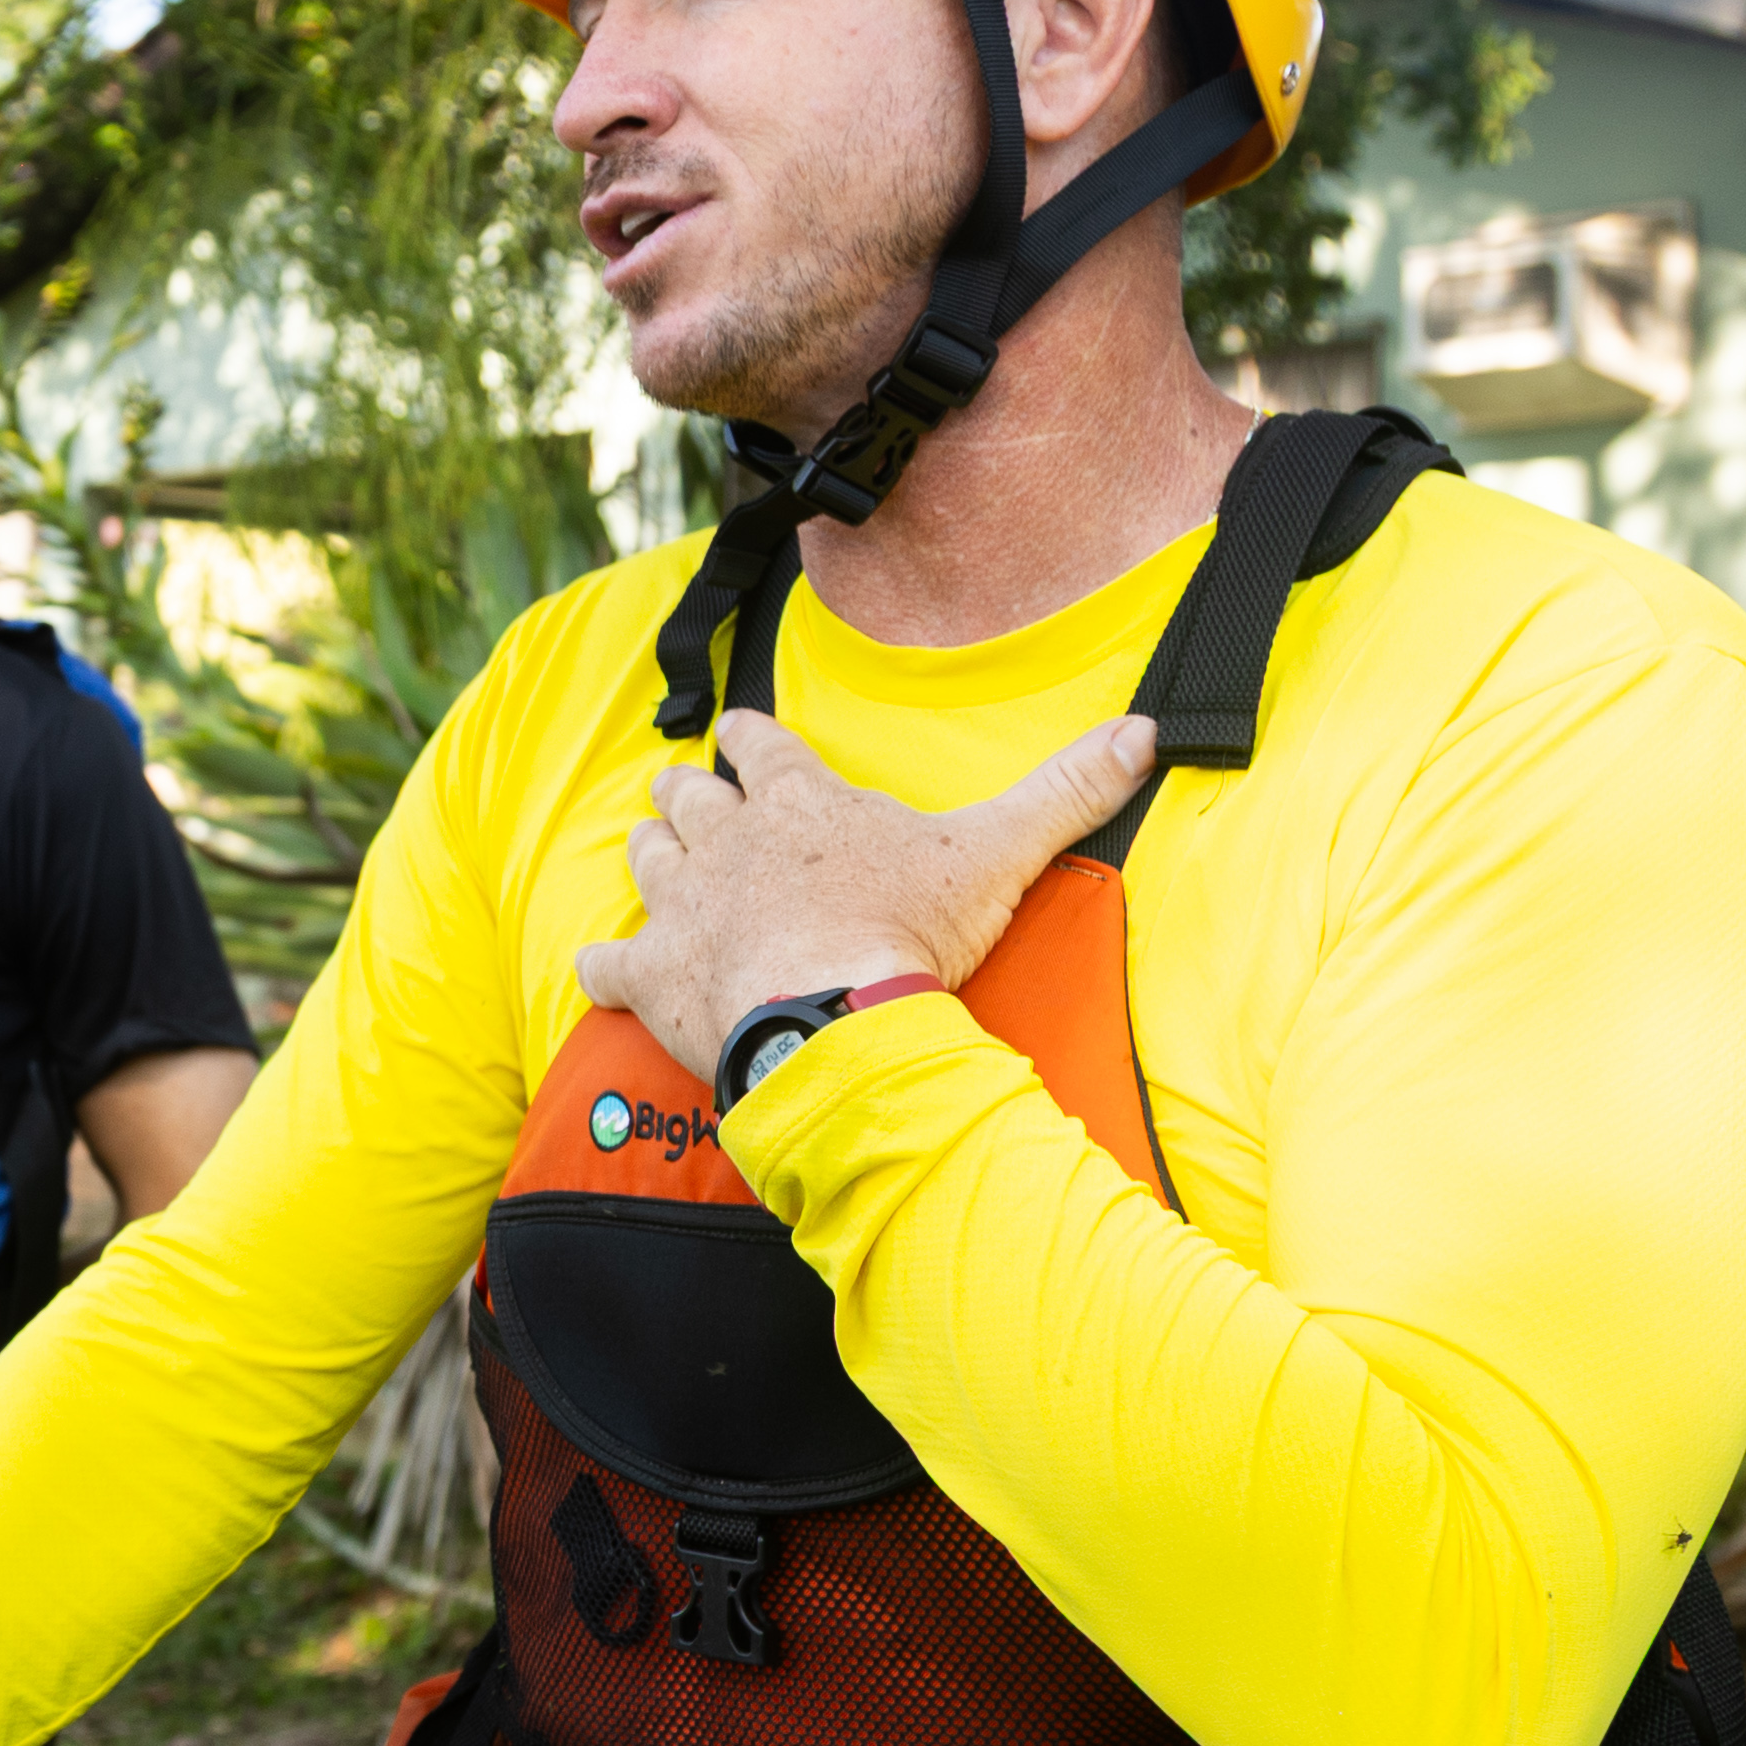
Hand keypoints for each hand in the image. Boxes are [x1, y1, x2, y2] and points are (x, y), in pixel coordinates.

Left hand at [573, 708, 1159, 1087]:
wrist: (834, 1012)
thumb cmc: (908, 930)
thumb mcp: (997, 849)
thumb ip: (1066, 789)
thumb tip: (1147, 732)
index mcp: (801, 801)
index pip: (762, 745)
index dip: (748, 738)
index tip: (737, 732)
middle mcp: (729, 838)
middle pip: (688, 795)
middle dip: (685, 792)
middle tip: (681, 792)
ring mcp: (682, 903)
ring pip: (645, 856)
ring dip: (647, 852)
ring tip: (647, 850)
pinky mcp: (652, 972)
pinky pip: (608, 963)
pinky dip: (604, 966)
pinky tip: (599, 969)